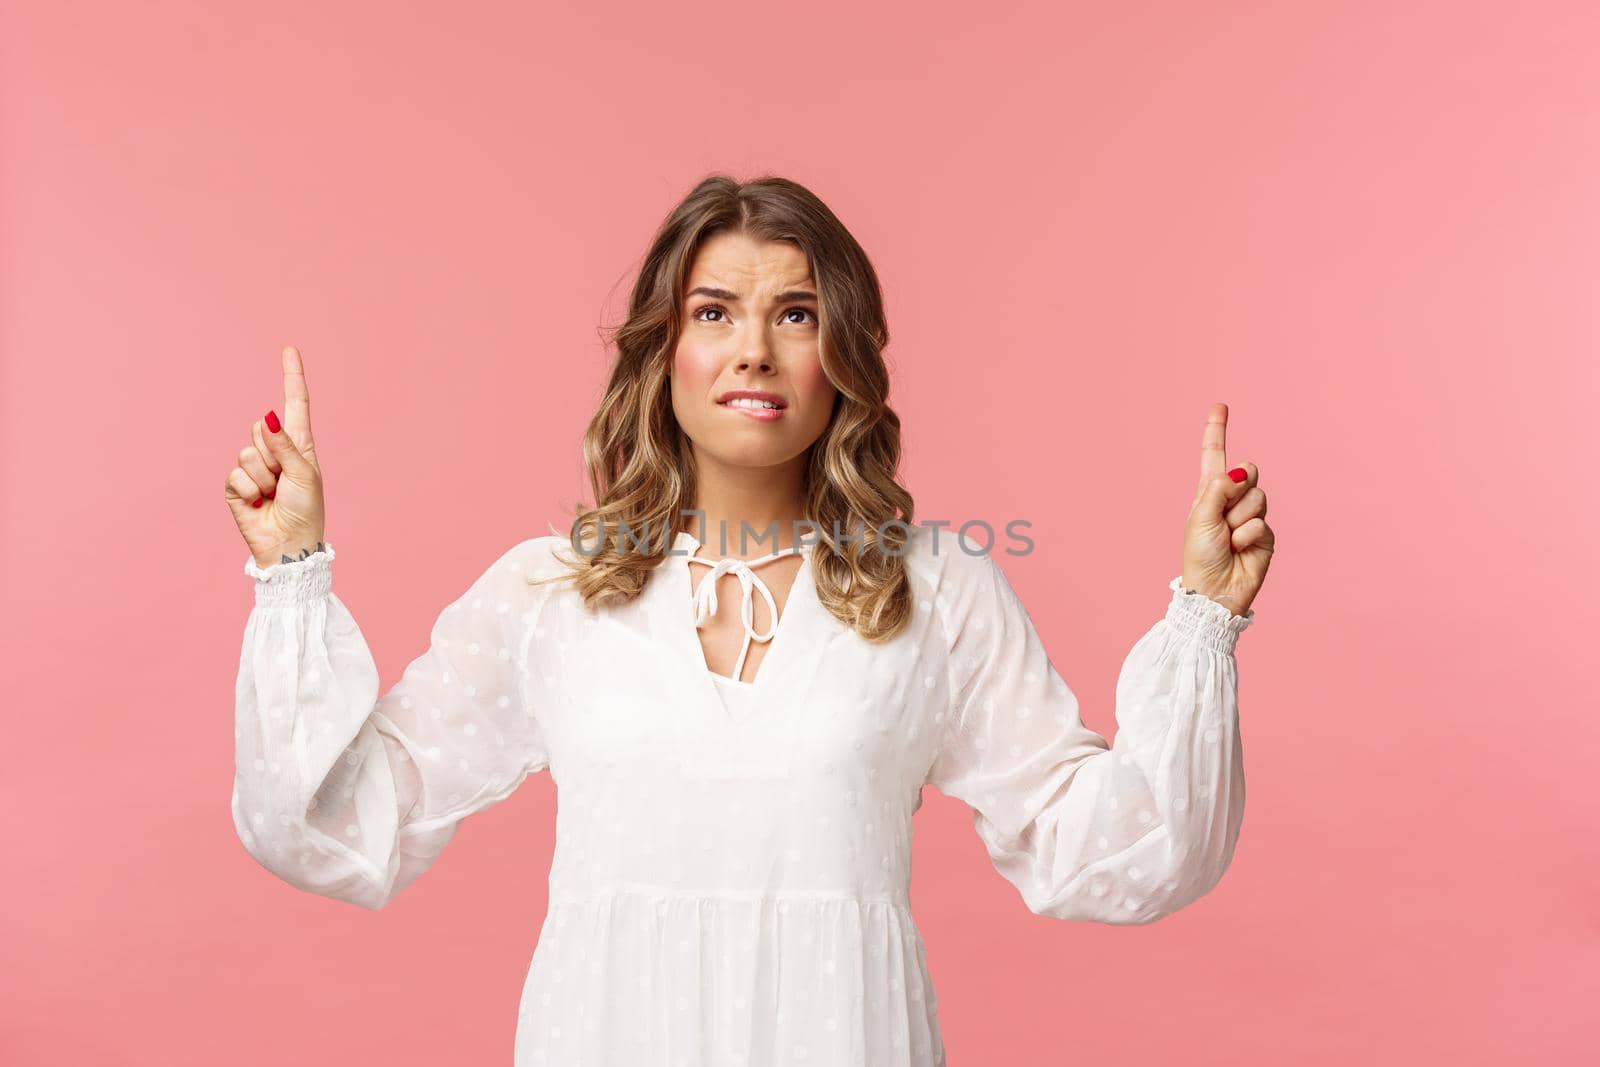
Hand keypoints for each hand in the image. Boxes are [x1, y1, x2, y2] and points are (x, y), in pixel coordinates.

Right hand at [223, 345, 327, 568]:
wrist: (289, 546)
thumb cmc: (306, 511)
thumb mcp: (304, 474)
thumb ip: (285, 445)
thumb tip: (267, 416)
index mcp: (299, 446)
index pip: (294, 405)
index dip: (292, 377)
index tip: (290, 349)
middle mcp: (275, 452)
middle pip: (261, 428)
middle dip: (274, 454)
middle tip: (283, 481)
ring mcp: (253, 468)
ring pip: (248, 451)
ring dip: (263, 476)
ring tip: (273, 495)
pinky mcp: (235, 485)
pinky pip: (235, 474)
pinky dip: (249, 490)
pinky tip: (257, 504)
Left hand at [1180, 402, 1274, 616]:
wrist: (1215, 591)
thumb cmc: (1200, 556)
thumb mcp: (1201, 517)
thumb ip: (1219, 488)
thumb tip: (1243, 469)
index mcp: (1209, 492)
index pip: (1215, 455)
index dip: (1217, 430)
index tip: (1220, 405)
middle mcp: (1231, 500)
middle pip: (1249, 471)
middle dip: (1238, 489)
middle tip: (1223, 516)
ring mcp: (1251, 516)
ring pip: (1258, 497)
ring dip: (1239, 519)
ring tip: (1228, 539)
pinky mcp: (1266, 534)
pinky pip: (1262, 522)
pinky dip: (1248, 536)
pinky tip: (1239, 550)